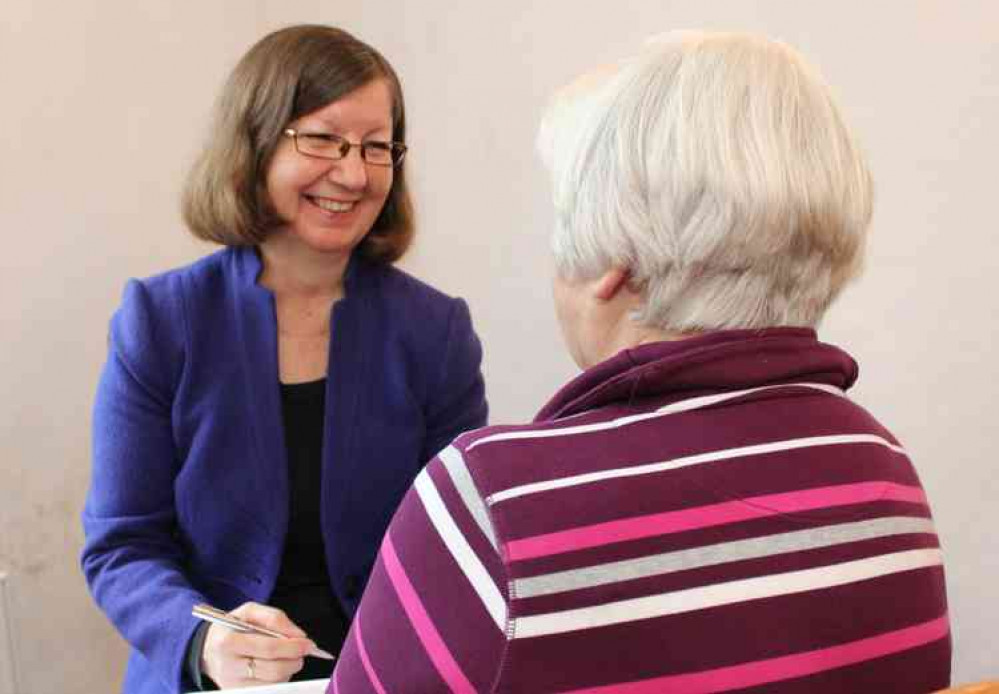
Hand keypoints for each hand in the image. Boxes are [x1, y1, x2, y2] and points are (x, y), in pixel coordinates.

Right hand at [200, 602, 315, 688]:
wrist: (208, 650)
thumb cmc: (232, 628)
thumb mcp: (248, 612)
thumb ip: (274, 618)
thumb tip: (297, 634)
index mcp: (228, 642)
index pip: (268, 648)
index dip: (292, 646)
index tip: (308, 643)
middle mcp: (229, 667)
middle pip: (274, 669)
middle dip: (295, 659)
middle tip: (304, 650)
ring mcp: (234, 685)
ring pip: (274, 682)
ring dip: (289, 669)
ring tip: (288, 656)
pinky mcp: (239, 693)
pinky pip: (269, 689)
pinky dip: (280, 678)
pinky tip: (277, 666)